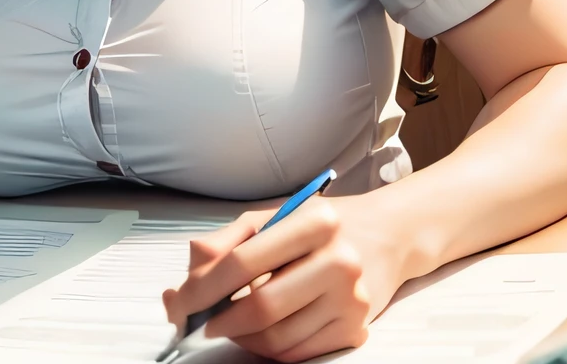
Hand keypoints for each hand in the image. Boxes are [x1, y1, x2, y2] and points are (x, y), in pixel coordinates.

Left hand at [162, 194, 412, 361]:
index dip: (201, 288)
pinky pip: (295, 353)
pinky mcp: (356, 327)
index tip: (179, 302)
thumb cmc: (320, 228)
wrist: (387, 237)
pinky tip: (262, 330)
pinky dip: (267, 349)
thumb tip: (182, 287)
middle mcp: (340, 260)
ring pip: (275, 339)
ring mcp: (352, 299)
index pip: (242, 262)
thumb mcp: (272, 217)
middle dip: (217, 321)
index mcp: (316, 222)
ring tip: (231, 322)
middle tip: (199, 323)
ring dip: (240, 337)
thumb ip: (223, 244)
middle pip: (260, 308)